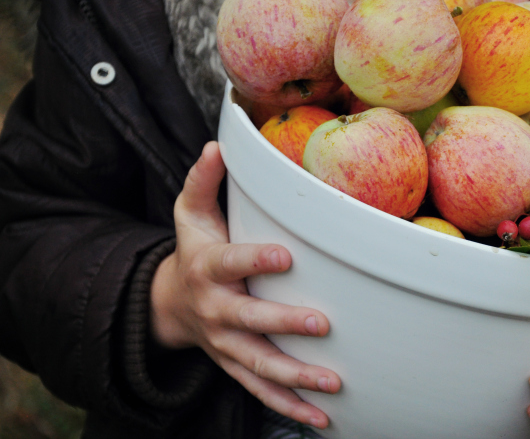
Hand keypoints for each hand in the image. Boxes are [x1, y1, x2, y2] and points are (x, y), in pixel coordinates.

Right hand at [150, 141, 339, 427]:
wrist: (171, 304)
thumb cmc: (194, 251)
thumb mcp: (189, 214)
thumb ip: (203, 180)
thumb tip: (218, 144)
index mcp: (208, 268)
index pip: (231, 263)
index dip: (255, 260)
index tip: (285, 255)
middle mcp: (217, 310)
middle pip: (250, 321)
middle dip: (284, 324)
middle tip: (321, 324)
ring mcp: (226, 344)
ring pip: (259, 364)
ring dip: (295, 377)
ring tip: (331, 383)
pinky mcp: (236, 365)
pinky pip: (262, 390)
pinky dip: (290, 407)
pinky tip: (322, 418)